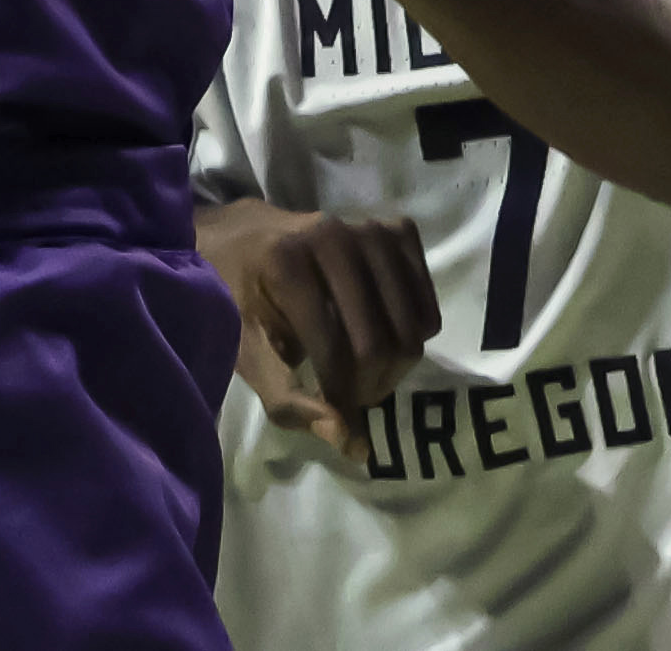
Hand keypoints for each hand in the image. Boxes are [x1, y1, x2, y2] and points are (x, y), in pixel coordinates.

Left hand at [207, 195, 436, 462]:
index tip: (334, 414)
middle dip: (370, 387)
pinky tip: (383, 336)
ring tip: (365, 373)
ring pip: (413, 328)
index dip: (340, 397)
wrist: (247, 235)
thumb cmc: (242, 297)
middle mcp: (334, 236)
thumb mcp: (246, 350)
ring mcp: (371, 229)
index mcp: (287, 261)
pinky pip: (428, 304)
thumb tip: (350, 440)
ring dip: (394, 367)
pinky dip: (414, 335)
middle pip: (381, 342)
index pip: (335, 350)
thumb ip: (288, 398)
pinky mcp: (398, 231)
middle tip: (351, 396)